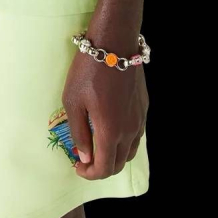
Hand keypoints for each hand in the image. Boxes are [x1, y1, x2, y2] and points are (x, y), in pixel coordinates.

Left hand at [61, 51, 147, 179]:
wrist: (115, 42)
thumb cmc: (88, 70)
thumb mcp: (73, 101)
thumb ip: (79, 133)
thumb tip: (84, 157)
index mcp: (110, 131)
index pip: (104, 169)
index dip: (89, 174)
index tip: (76, 166)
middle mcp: (129, 130)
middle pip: (118, 164)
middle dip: (101, 169)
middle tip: (84, 159)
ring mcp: (140, 119)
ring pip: (130, 151)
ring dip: (114, 156)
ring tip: (97, 146)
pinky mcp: (144, 107)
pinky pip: (136, 135)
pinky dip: (123, 142)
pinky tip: (110, 129)